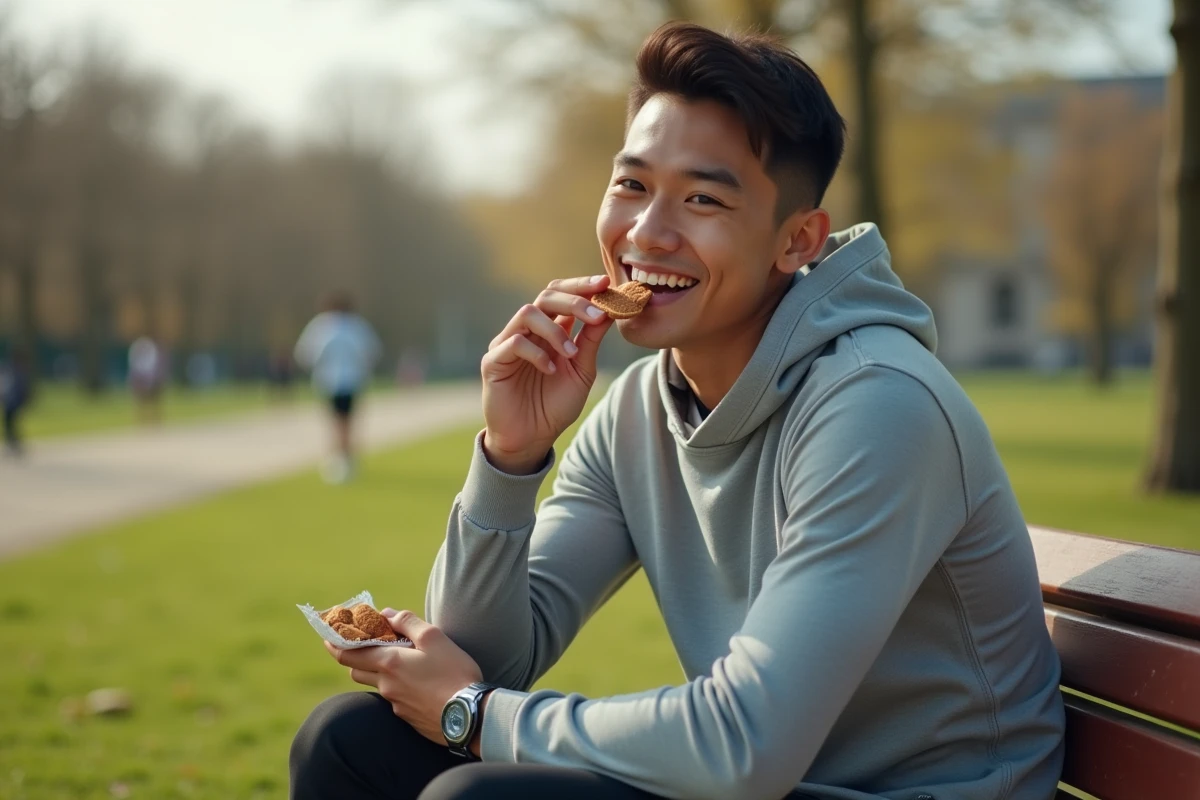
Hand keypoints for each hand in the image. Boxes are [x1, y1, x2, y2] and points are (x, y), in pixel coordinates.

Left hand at [326, 609, 482, 744]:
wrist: (469, 716)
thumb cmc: (454, 674)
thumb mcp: (434, 638)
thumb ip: (408, 623)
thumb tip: (387, 614)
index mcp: (389, 664)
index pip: (348, 654)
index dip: (334, 643)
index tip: (328, 635)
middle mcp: (386, 686)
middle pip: (357, 672)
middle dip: (357, 657)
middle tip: (366, 645)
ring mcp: (396, 705)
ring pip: (377, 685)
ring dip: (379, 672)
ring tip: (398, 662)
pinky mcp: (408, 718)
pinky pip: (394, 699)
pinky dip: (398, 687)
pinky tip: (418, 683)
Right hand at [481, 275, 614, 473]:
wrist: (532, 438)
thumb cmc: (555, 405)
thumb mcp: (581, 371)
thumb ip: (590, 341)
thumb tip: (609, 311)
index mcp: (549, 330)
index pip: (561, 294)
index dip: (582, 286)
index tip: (605, 284)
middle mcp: (528, 331)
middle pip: (546, 296)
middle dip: (574, 300)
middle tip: (596, 315)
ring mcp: (508, 344)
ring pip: (528, 313)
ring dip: (555, 330)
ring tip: (571, 355)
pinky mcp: (493, 362)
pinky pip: (514, 343)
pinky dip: (536, 353)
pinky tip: (550, 370)